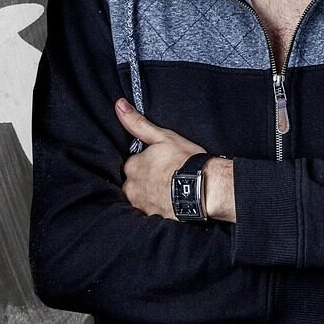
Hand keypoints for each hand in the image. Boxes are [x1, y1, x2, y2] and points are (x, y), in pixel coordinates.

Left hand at [115, 98, 202, 220]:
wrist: (205, 188)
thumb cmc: (185, 160)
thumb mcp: (162, 136)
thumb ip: (138, 123)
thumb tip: (118, 105)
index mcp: (132, 166)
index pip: (133, 164)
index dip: (147, 163)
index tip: (161, 164)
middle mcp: (132, 188)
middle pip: (134, 184)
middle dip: (146, 182)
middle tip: (166, 178)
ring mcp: (142, 205)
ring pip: (142, 199)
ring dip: (152, 196)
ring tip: (169, 191)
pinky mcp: (153, 218)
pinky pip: (152, 213)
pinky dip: (159, 208)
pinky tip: (171, 203)